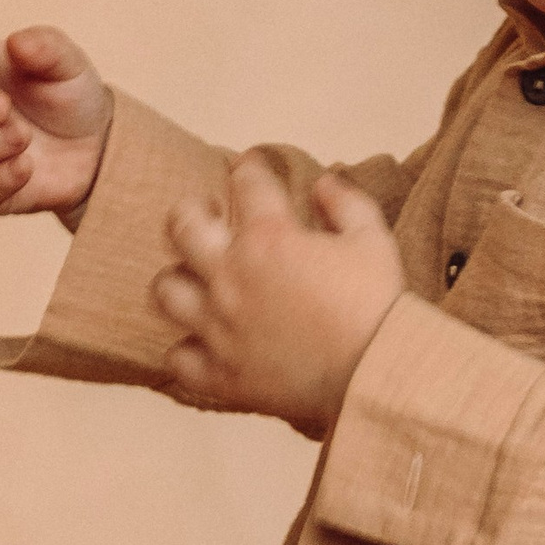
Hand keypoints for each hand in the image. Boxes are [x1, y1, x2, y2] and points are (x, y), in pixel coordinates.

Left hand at [151, 158, 406, 436]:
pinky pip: (179, 360)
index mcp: (270, 238)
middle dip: (191, 211)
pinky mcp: (221, 374)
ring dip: (179, 279)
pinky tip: (202, 344)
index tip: (248, 169)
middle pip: (181, 226)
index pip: (246, 184)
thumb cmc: (377, 305)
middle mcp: (232, 277)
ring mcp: (220, 327)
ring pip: (167, 291)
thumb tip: (323, 182)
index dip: (248, 170)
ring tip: (195, 279)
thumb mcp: (372, 239)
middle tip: (207, 216)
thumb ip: (345, 202)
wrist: (376, 374)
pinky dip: (187, 350)